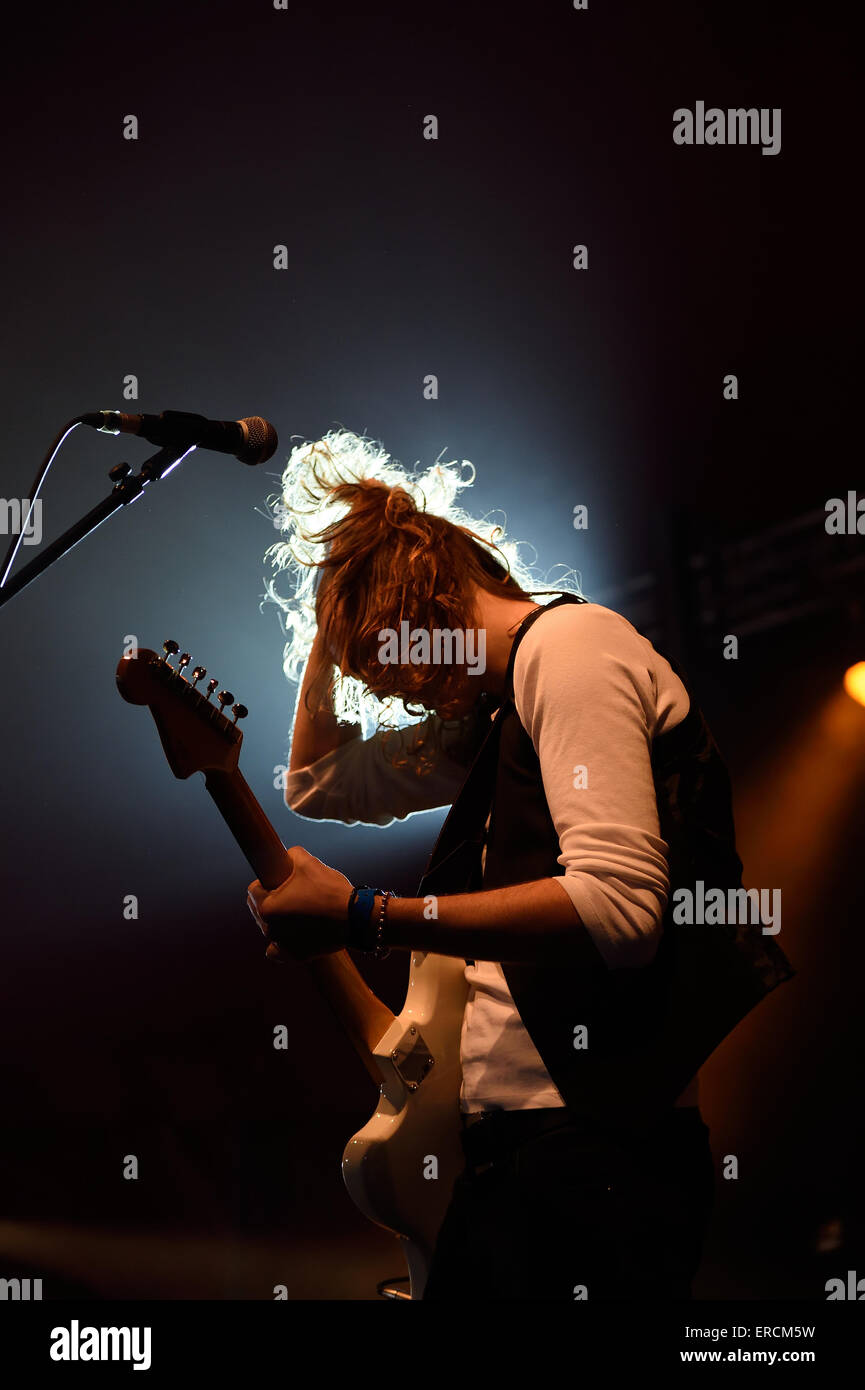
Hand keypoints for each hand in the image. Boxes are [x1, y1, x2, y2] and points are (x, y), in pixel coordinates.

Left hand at [247, 845, 353, 962]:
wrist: (356, 916)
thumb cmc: (330, 888)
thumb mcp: (307, 861)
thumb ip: (290, 856)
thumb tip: (286, 858)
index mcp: (267, 907)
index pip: (254, 889)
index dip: (268, 880)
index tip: (282, 879)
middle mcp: (270, 929)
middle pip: (259, 909)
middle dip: (271, 899)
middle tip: (293, 893)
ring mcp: (282, 945)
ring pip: (270, 928)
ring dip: (278, 919)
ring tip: (298, 910)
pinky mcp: (295, 956)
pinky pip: (277, 951)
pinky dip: (282, 942)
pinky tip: (290, 933)